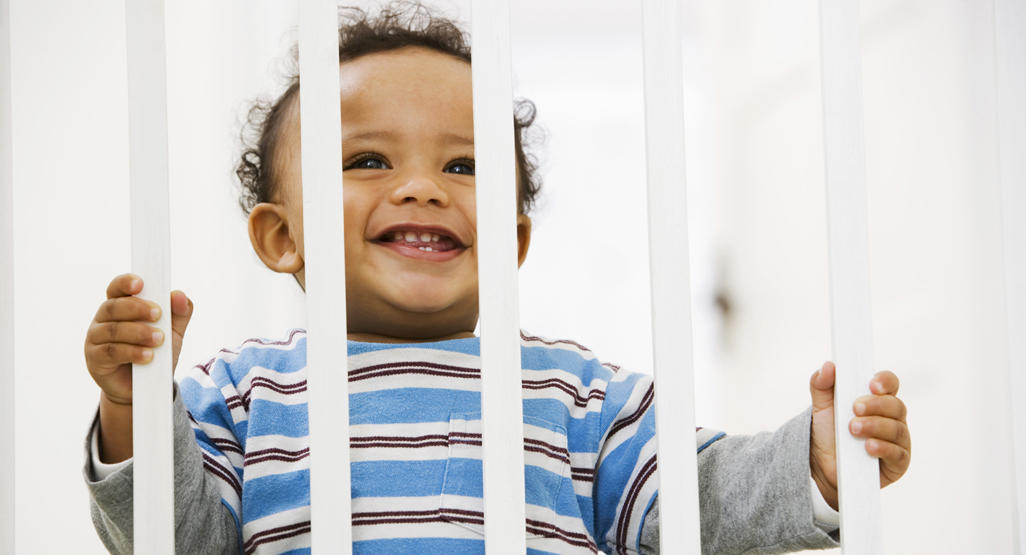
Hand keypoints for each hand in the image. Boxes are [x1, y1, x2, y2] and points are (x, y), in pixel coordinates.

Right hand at [84, 273, 192, 403]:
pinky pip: (111, 352)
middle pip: (113, 307)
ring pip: (112, 330)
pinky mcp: (95, 359)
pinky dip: (132, 352)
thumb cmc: (156, 352)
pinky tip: (149, 356)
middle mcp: (103, 319)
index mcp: (120, 306)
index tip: (141, 283)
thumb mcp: (173, 332)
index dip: (125, 283)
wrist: (145, 388)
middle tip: (159, 314)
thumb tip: (180, 295)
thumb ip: (179, 313)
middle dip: (137, 308)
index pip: (116, 288)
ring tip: (159, 339)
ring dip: (138, 332)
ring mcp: (95, 339)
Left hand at [808, 361, 910, 509]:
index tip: (871, 384)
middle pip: (895, 405)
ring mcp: (898, 440)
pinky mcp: (898, 462)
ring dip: (875, 426)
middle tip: (854, 409)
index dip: (885, 381)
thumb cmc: (829, 431)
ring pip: (897, 429)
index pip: (890, 383)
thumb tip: (829, 365)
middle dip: (876, 405)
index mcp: (878, 399)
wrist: (823, 465)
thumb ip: (821, 384)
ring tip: (853, 429)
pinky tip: (868, 447)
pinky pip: (898, 454)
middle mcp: (892, 417)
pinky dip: (883, 448)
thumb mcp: (821, 406)